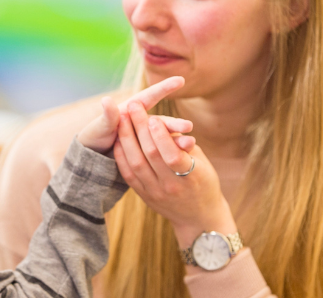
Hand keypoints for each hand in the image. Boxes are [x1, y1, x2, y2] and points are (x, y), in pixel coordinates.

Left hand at [77, 77, 190, 154]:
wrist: (93, 158)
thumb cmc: (95, 137)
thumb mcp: (99, 128)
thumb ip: (107, 117)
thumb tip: (107, 100)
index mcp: (131, 111)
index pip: (149, 97)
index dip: (163, 88)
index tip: (180, 80)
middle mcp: (143, 123)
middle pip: (161, 121)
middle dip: (175, 124)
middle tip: (188, 127)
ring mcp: (147, 138)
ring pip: (165, 138)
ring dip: (177, 140)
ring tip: (190, 144)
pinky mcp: (149, 152)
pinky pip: (162, 153)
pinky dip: (173, 153)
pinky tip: (185, 156)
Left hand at [112, 100, 236, 253]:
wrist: (199, 218)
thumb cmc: (204, 182)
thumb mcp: (202, 162)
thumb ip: (184, 144)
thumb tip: (167, 124)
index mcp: (190, 176)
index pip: (171, 154)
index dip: (161, 135)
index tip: (153, 117)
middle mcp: (171, 186)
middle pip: (150, 154)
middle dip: (140, 127)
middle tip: (132, 106)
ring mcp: (155, 192)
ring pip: (136, 163)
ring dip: (127, 138)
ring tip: (121, 118)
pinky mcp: (144, 196)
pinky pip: (128, 175)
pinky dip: (122, 156)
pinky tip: (118, 140)